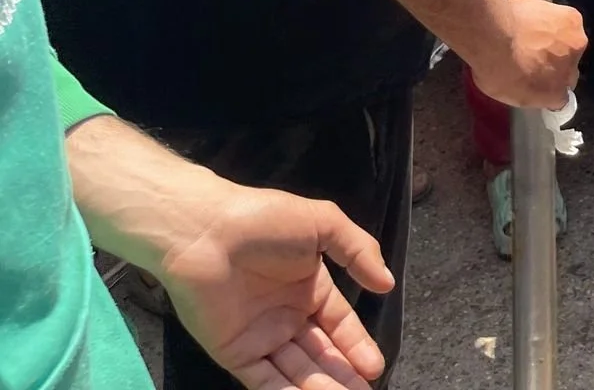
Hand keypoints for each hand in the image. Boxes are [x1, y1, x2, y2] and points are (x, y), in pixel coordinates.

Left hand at [156, 181, 393, 389]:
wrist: (204, 232)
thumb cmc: (266, 222)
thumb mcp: (323, 223)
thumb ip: (359, 251)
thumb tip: (388, 285)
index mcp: (310, 287)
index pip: (340, 324)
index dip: (357, 346)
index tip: (375, 368)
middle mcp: (288, 316)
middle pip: (321, 353)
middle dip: (344, 374)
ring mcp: (261, 337)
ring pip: (296, 371)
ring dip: (321, 387)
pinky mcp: (235, 353)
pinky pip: (264, 380)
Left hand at [470, 0, 585, 109]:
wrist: (493, 32)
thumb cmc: (492, 65)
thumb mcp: (506, 94)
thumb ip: (529, 94)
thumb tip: (533, 87)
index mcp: (555, 95)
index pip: (561, 97)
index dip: (549, 86)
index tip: (538, 78)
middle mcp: (571, 72)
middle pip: (569, 69)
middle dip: (556, 64)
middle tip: (534, 54)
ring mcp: (575, 45)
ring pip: (570, 44)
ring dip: (557, 42)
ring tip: (534, 34)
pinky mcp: (574, 20)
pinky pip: (567, 23)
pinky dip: (556, 21)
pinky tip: (537, 17)